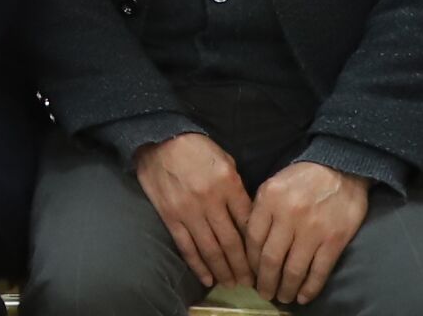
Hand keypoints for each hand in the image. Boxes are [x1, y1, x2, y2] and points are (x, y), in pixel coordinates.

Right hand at [132, 133, 253, 294]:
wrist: (160, 138)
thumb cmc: (197, 148)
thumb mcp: (226, 161)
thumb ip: (237, 190)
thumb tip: (246, 218)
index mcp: (229, 185)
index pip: (248, 223)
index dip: (256, 246)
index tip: (263, 261)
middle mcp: (210, 201)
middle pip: (231, 242)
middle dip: (243, 266)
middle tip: (251, 283)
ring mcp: (189, 211)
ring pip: (210, 249)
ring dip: (223, 270)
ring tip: (232, 284)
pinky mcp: (170, 216)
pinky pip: (186, 246)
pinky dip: (197, 265)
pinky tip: (207, 278)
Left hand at [243, 161, 367, 303]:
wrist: (342, 168)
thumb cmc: (303, 177)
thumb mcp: (273, 184)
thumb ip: (260, 209)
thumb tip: (248, 240)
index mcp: (269, 199)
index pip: (252, 238)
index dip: (249, 261)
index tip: (249, 273)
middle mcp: (288, 216)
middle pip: (270, 258)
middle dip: (265, 281)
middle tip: (263, 293)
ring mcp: (312, 230)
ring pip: (293, 269)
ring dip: (285, 288)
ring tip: (282, 297)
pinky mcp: (334, 240)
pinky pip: (318, 271)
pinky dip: (309, 288)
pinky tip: (303, 296)